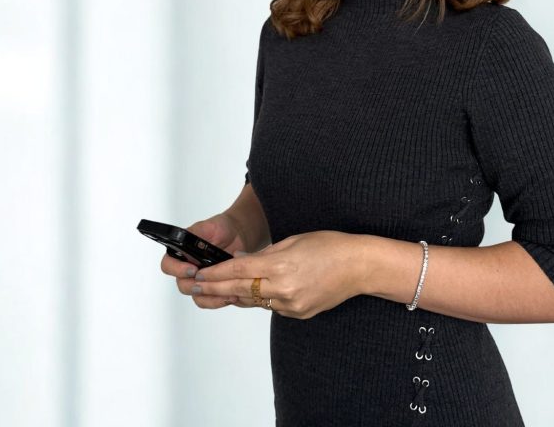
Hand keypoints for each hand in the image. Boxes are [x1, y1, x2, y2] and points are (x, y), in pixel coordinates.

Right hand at [160, 213, 247, 308]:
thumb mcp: (208, 226)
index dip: (177, 270)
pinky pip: (209, 300)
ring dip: (208, 296)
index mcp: (181, 252)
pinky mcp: (211, 287)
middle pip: (182, 284)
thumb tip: (188, 238)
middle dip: (194, 286)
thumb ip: (197, 231)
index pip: (168, 265)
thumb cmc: (221, 229)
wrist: (237, 235)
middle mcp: (186, 268)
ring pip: (195, 295)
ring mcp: (199, 279)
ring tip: (223, 292)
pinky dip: (218, 300)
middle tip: (209, 282)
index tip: (193, 269)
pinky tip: (230, 296)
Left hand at [191, 231, 364, 318]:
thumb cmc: (330, 246)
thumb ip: (265, 254)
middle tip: (195, 286)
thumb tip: (241, 261)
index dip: (216, 273)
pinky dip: (260, 297)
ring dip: (234, 294)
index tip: (199, 273)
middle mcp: (283, 289)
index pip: (238, 271)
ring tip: (215, 290)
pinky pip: (272, 306)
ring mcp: (291, 304)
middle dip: (215, 287)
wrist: (358, 267)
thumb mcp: (293, 240)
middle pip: (239, 290)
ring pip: (254, 301)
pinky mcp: (298, 313)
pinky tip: (251, 292)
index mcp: (280, 266)